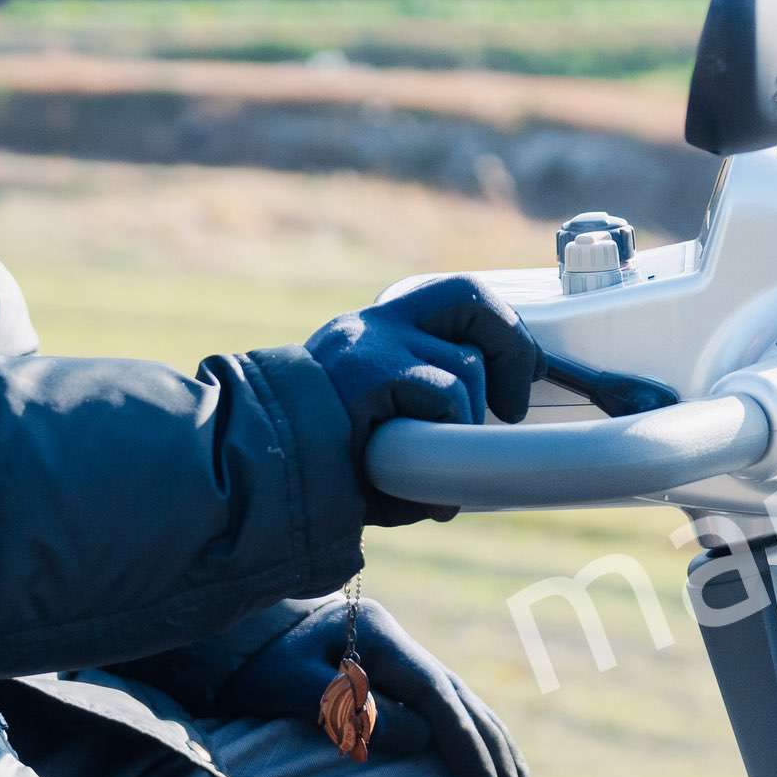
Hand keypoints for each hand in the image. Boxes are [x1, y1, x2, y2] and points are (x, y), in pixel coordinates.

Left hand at [212, 597, 527, 776]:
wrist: (231, 638)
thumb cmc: (254, 664)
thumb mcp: (291, 684)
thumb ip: (350, 708)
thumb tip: (419, 738)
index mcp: (376, 635)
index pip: (433, 692)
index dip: (462, 740)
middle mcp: (392, 639)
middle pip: (455, 692)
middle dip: (487, 743)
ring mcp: (391, 651)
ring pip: (454, 696)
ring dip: (486, 737)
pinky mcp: (384, 670)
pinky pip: (437, 702)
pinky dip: (464, 729)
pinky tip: (481, 754)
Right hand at [304, 275, 540, 523]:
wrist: (254, 474)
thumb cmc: (318, 467)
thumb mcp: (379, 430)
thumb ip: (425, 420)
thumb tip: (485, 450)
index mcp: (372, 333)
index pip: (451, 299)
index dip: (500, 329)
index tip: (522, 370)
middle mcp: (371, 326)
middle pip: (468, 295)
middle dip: (511, 344)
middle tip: (514, 402)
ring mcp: (370, 346)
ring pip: (464, 364)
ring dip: (470, 419)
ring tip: (442, 459)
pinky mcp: (369, 374)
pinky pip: (443, 394)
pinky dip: (450, 436)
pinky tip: (426, 480)